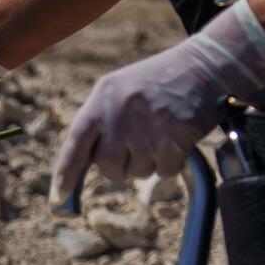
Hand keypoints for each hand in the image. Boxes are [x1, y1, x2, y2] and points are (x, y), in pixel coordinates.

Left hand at [50, 0, 264, 213]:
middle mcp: (121, 112)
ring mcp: (148, 126)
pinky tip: (177, 137)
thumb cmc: (157, 83)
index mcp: (103, 98)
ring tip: (160, 130)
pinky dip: (172, 162)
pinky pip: (164, 172)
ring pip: (138, 173)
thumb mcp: (119, 92)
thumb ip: (99, 124)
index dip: (66, 172)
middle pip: (109, 168)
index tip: (59, 198)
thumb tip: (79, 169)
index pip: (76, 142)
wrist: (205, 66)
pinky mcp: (175, 138)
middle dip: (122, 165)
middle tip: (138, 142)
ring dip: (150, 161)